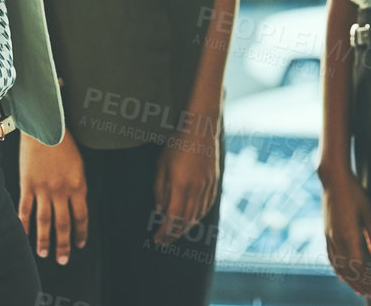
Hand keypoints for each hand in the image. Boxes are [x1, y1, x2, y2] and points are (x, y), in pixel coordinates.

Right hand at [18, 131, 88, 265]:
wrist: (44, 128)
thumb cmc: (63, 143)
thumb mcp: (79, 164)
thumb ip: (77, 186)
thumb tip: (75, 205)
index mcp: (77, 185)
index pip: (81, 216)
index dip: (80, 233)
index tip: (80, 244)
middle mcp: (61, 191)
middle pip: (63, 224)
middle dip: (63, 245)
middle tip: (63, 260)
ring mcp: (43, 189)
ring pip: (44, 221)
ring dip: (44, 240)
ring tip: (44, 254)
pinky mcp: (27, 185)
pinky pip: (25, 209)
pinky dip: (24, 224)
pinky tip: (25, 235)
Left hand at [152, 121, 220, 245]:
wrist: (202, 129)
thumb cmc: (178, 144)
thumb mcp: (161, 165)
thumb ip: (160, 190)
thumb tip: (160, 211)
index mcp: (181, 186)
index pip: (172, 218)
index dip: (164, 232)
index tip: (156, 239)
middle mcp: (196, 190)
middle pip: (185, 221)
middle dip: (173, 234)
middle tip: (164, 241)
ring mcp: (208, 187)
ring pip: (197, 216)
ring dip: (185, 228)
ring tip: (175, 233)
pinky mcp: (214, 183)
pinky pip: (207, 206)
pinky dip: (198, 217)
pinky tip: (192, 220)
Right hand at [319, 166, 370, 297]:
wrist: (333, 180)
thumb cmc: (355, 194)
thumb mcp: (370, 214)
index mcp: (349, 237)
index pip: (359, 267)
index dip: (367, 281)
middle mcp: (337, 240)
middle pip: (348, 270)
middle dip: (360, 284)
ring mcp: (330, 237)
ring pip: (338, 266)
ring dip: (349, 280)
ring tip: (359, 289)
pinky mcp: (326, 233)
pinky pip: (331, 257)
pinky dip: (337, 269)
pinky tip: (342, 275)